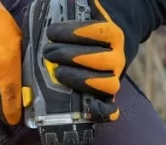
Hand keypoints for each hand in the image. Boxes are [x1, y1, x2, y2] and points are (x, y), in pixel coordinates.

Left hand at [41, 0, 124, 121]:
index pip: (98, 32)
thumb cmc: (88, 28)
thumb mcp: (85, 11)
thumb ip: (75, 6)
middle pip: (100, 60)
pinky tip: (89, 108)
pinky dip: (102, 112)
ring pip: (106, 84)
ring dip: (81, 80)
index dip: (75, 32)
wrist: (111, 43)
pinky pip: (110, 109)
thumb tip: (63, 2)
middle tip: (48, 52)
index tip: (51, 31)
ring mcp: (114, 78)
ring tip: (58, 73)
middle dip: (71, 56)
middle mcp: (117, 57)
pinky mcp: (107, 96)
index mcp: (113, 34)